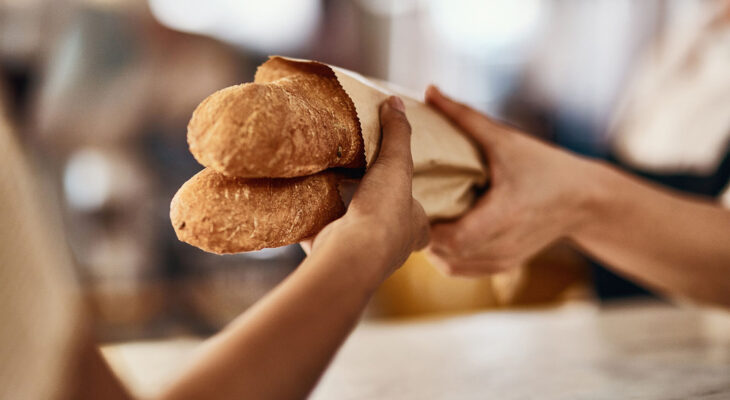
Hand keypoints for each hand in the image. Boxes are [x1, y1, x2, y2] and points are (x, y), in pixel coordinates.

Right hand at [301, 96, 428, 282]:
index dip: (414, 208)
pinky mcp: (330, 257)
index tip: (400, 194)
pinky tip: (301, 206)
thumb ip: (397, 134)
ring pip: (353, 235)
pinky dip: (311, 225)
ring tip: (329, 190)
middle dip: (374, 212)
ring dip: (342, 218)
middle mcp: (391, 249)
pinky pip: (320, 238)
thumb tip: (396, 102)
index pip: (421, 220)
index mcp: (415, 230)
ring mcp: (361, 257)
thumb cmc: (385, 211)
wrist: (352, 253)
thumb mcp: (396, 163)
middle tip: (359, 188)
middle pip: (385, 228)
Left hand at [424, 86, 598, 275]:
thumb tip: (430, 91)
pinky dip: (447, 256)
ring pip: (451, 266)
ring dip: (433, 247)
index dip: (427, 226)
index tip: (411, 203)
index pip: (453, 238)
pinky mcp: (504, 265)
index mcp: (503, 214)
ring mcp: (503, 259)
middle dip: (423, 233)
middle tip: (407, 208)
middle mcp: (502, 244)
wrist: (585, 201)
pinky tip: (440, 233)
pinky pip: (463, 270)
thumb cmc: (546, 167)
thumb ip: (465, 117)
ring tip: (421, 220)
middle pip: (445, 254)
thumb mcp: (506, 140)